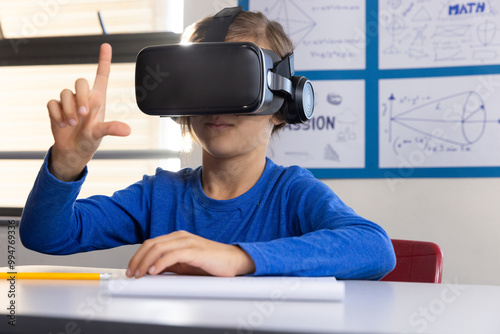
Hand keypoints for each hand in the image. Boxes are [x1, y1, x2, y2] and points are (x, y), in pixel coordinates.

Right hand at [47, 43, 130, 180]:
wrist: (73, 150)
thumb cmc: (90, 139)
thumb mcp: (101, 134)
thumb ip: (111, 129)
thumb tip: (127, 130)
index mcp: (98, 99)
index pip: (102, 76)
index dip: (104, 60)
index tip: (106, 45)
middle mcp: (84, 97)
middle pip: (80, 81)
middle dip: (80, 97)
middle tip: (83, 114)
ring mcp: (69, 101)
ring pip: (64, 93)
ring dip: (68, 110)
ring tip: (73, 124)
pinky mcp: (56, 107)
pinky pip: (52, 103)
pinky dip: (57, 115)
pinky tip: (62, 125)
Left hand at [126, 231, 255, 277]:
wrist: (233, 261)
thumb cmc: (211, 263)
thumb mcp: (184, 265)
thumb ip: (169, 264)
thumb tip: (150, 271)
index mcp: (177, 238)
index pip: (151, 243)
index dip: (137, 256)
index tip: (131, 269)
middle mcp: (181, 237)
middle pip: (151, 244)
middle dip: (137, 259)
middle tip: (132, 273)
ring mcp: (188, 242)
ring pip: (159, 248)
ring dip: (145, 262)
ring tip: (140, 274)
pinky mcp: (195, 251)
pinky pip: (173, 255)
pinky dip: (160, 263)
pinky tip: (154, 271)